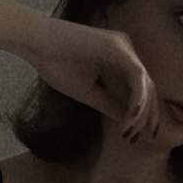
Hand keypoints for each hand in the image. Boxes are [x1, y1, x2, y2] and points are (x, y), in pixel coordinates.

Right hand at [25, 17, 159, 141]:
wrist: (35, 43)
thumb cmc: (56, 64)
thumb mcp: (87, 92)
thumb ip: (109, 104)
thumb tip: (128, 121)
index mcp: (120, 60)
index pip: (140, 90)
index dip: (140, 115)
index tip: (132, 137)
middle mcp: (126, 51)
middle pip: (148, 87)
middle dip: (146, 116)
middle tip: (138, 139)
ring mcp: (124, 47)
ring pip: (145, 83)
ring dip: (140, 111)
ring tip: (130, 132)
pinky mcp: (118, 47)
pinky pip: (136, 75)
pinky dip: (137, 96)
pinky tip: (134, 116)